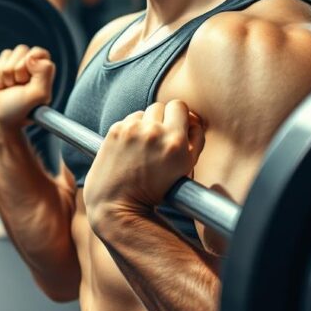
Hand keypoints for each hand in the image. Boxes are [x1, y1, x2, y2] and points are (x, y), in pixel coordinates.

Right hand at [0, 45, 54, 135]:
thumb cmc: (15, 114)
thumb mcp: (38, 95)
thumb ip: (44, 73)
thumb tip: (33, 57)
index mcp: (44, 76)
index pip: (40, 52)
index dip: (30, 63)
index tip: (25, 80)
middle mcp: (31, 71)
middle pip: (22, 50)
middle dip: (15, 70)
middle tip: (15, 88)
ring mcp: (15, 71)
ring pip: (8, 54)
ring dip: (4, 74)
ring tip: (6, 89)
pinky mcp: (0, 72)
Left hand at [83, 101, 205, 226]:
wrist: (117, 203)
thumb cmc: (155, 189)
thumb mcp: (185, 167)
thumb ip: (195, 140)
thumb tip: (194, 119)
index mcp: (175, 142)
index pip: (180, 106)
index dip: (180, 115)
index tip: (178, 125)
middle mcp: (153, 132)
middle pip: (162, 106)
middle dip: (164, 119)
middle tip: (162, 137)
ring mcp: (131, 130)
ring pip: (144, 112)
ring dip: (147, 123)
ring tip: (145, 145)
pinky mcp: (114, 131)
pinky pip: (128, 120)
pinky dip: (132, 129)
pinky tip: (132, 147)